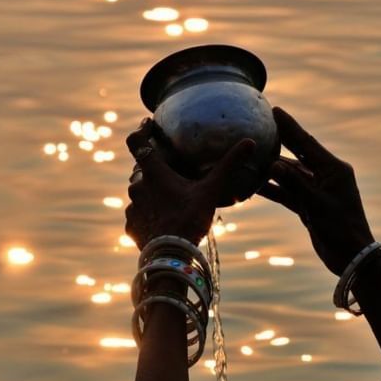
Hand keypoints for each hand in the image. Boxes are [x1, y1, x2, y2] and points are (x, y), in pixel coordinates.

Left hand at [125, 118, 255, 249]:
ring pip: (139, 195)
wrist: (172, 255)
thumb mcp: (211, 191)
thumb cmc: (190, 219)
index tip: (147, 125)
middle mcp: (137, 188)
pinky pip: (138, 217)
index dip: (141, 130)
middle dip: (152, 171)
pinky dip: (148, 217)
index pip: (137, 142)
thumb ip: (228, 166)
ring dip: (150, 195)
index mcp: (153, 173)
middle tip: (169, 175)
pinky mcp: (131, 228)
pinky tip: (161, 224)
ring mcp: (132, 209)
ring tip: (168, 204)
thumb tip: (250, 143)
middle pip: (140, 171)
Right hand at [257, 107, 374, 275]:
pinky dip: (273, 189)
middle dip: (279, 140)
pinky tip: (255, 184)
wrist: (351, 257)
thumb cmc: (341, 230)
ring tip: (251, 155)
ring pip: (290, 175)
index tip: (274, 111)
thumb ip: (296, 184)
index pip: (307, 144)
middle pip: (297, 155)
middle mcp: (325, 176)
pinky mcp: (309, 206)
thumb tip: (274, 164)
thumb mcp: (317, 205)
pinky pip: (287, 193)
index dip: (290, 127)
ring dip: (271, 168)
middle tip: (260, 125)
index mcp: (334, 170)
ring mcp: (316, 191)